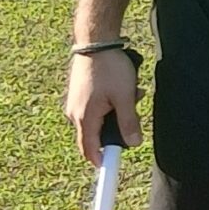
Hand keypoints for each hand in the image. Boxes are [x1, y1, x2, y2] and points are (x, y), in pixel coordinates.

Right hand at [64, 47, 141, 163]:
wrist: (95, 41)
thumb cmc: (109, 68)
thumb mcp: (125, 97)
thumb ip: (129, 122)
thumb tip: (134, 143)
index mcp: (84, 118)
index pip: (89, 149)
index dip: (100, 160)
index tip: (109, 168)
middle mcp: (74, 113)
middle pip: (97, 134)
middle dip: (118, 127)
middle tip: (134, 108)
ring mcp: (76, 103)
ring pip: (100, 118)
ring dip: (118, 111)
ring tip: (132, 92)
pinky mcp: (80, 93)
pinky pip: (98, 106)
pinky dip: (112, 102)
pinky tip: (124, 86)